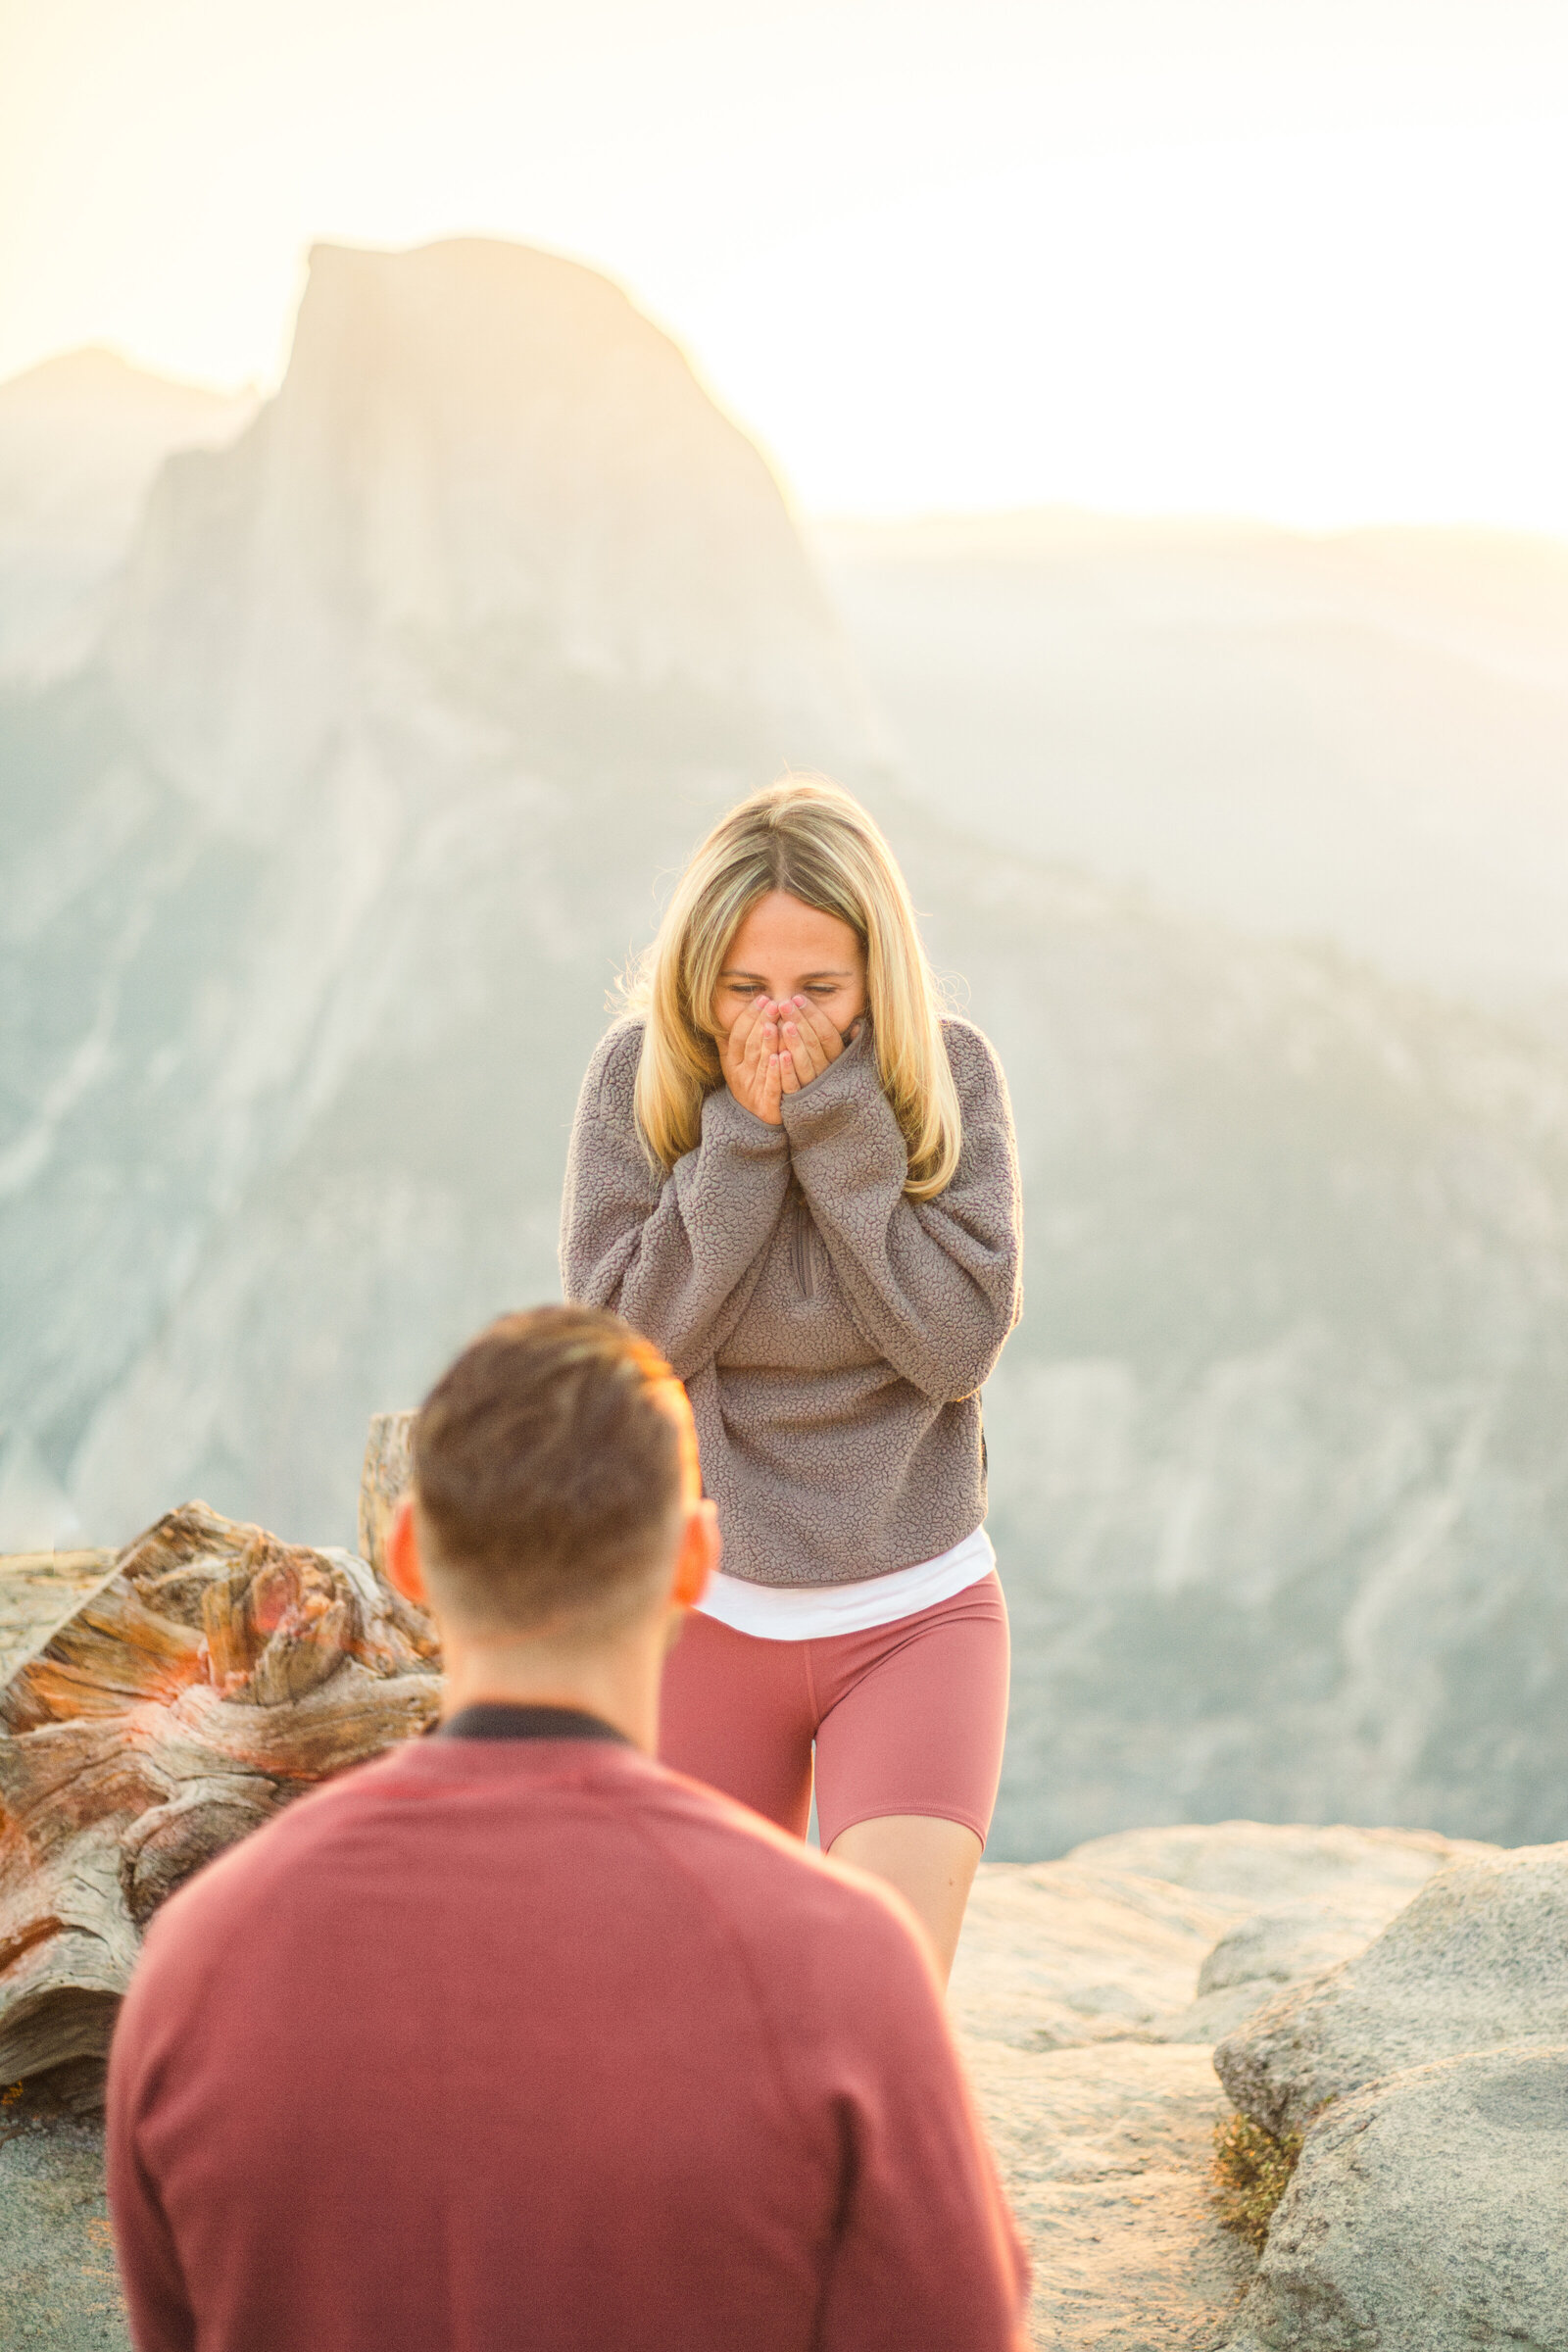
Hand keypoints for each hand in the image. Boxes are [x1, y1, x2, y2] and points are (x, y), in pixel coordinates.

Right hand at [720, 994, 783, 1124]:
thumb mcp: (732, 1064)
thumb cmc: (748, 1085)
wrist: (754, 1124)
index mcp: (732, 1063)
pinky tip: (782, 1058)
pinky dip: (777, 1072)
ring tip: (776, 1025)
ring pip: (761, 1063)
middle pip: (751, 1046)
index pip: (738, 1035)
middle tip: (774, 1004)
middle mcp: (741, 1075)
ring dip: (768, 1043)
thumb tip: (714, 1013)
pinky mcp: (767, 1105)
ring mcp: (753, 1090)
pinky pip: (771, 1086)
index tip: (762, 999)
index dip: (749, 1016)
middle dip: (762, 1023)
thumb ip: (728, 1041)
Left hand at [779, 997, 863, 1094]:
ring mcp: (813, 1088)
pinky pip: (793, 1086)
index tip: (799, 999)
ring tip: (782, 1023)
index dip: (813, 1015)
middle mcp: (827, 1074)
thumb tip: (857, 1024)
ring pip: (804, 1062)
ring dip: (793, 1042)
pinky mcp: (797, 1103)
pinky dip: (786, 1071)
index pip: (827, 1034)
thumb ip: (850, 1043)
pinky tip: (776, 1055)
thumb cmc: (832, 1084)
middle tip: (785, 1003)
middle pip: (814, 1044)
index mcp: (838, 1061)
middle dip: (799, 1022)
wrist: (830, 1124)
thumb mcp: (846, 1064)